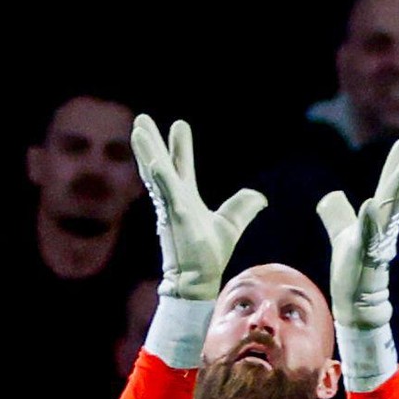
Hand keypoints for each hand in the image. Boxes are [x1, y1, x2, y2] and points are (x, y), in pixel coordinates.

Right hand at [130, 115, 266, 301]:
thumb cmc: (208, 254)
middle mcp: (174, 199)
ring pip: (155, 175)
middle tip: (141, 119)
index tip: (179, 125)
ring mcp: (171, 207)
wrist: (198, 279)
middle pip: (159, 164)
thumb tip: (260, 197)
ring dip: (147, 152)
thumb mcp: (231, 224)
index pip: (181, 167)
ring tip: (138, 129)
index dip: (180, 147)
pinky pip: (165, 195)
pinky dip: (160, 179)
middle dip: (151, 142)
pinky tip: (154, 163)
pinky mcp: (174, 218)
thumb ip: (242, 207)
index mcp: (185, 198)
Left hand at [315, 134, 398, 339]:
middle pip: (397, 194)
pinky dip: (369, 220)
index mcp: (379, 220)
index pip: (390, 187)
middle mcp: (382, 228)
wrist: (355, 303)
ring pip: (388, 211)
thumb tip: (331, 195)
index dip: (397, 165)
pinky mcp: (363, 256)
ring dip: (396, 190)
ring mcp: (375, 241)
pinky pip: (368, 235)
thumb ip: (338, 214)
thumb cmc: (352, 271)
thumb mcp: (342, 234)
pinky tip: (370, 204)